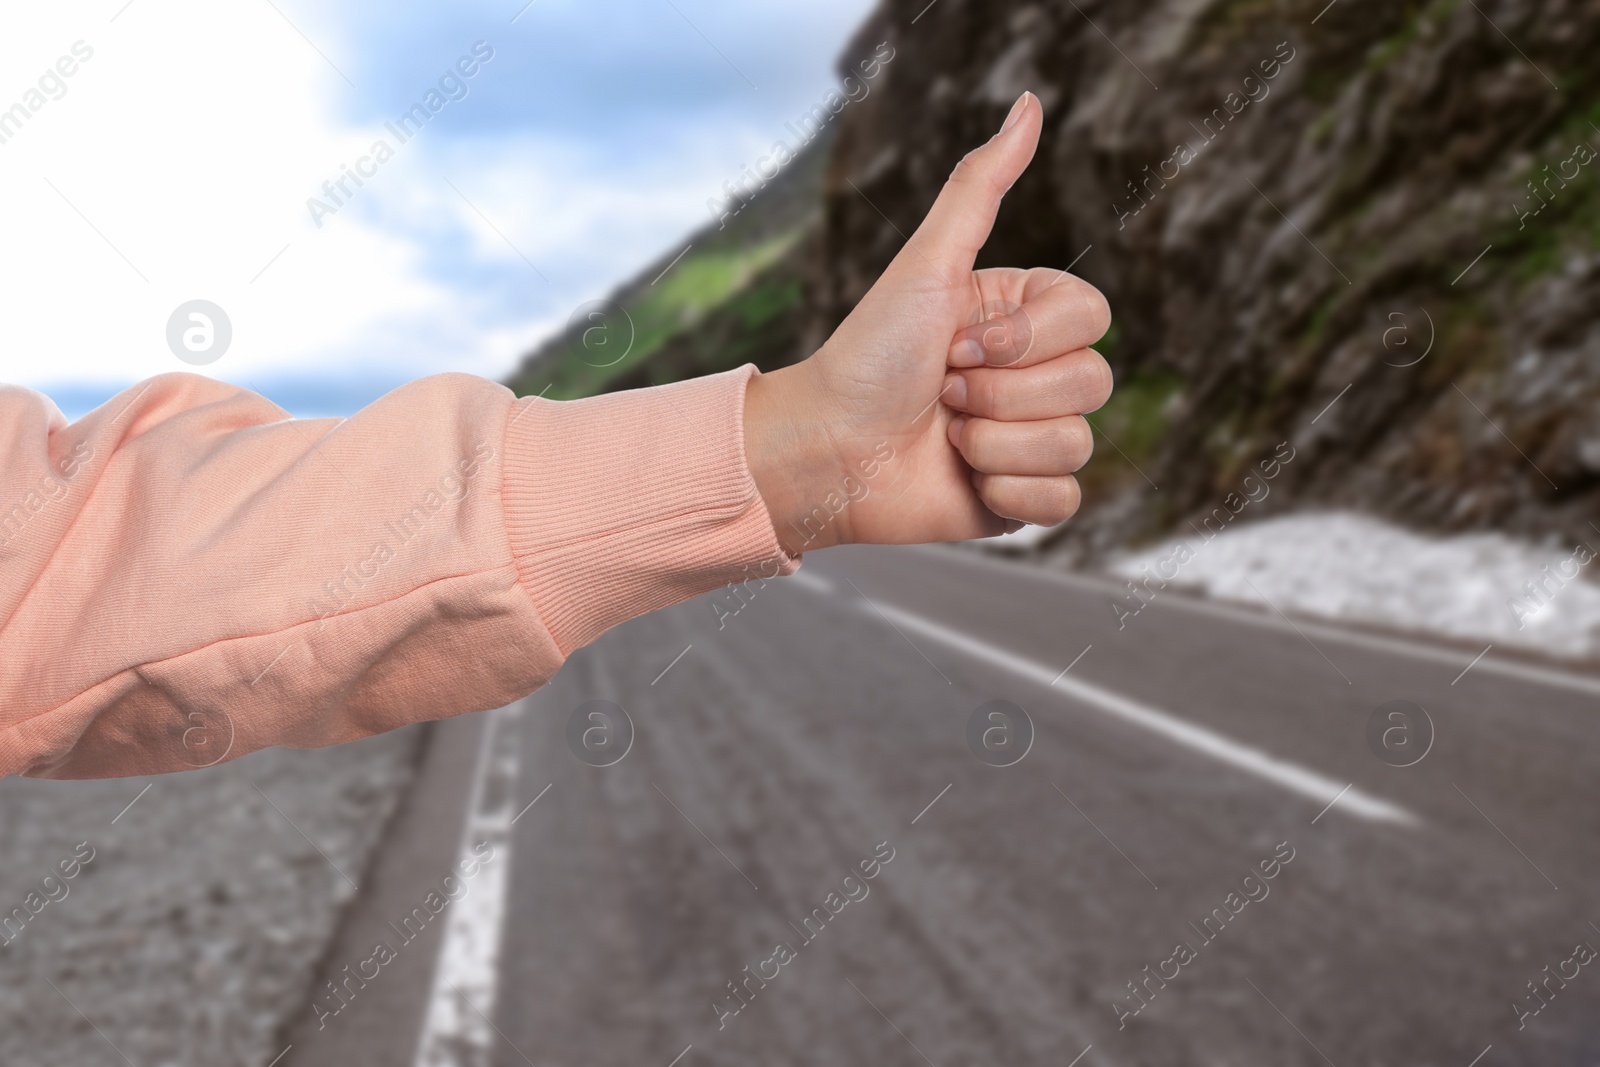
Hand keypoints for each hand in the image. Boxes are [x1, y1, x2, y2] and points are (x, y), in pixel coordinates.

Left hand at [744, 91, 1112, 556]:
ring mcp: (1031, 439)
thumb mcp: (927, 263)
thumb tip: (1029, 103)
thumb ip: (980, 186)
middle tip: (944, 390)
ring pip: (1076, 444)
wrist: (826, 450)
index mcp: (1025, 318)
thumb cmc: (868, 354)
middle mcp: (1036, 376)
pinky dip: (1008, 492)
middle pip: (1093, 383)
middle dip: (1004, 393)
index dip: (1026, 338)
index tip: (957, 341)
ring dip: (995, 442)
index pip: (1094, 318)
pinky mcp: (1022, 499)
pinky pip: (1065, 501)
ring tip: (945, 435)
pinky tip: (964, 479)